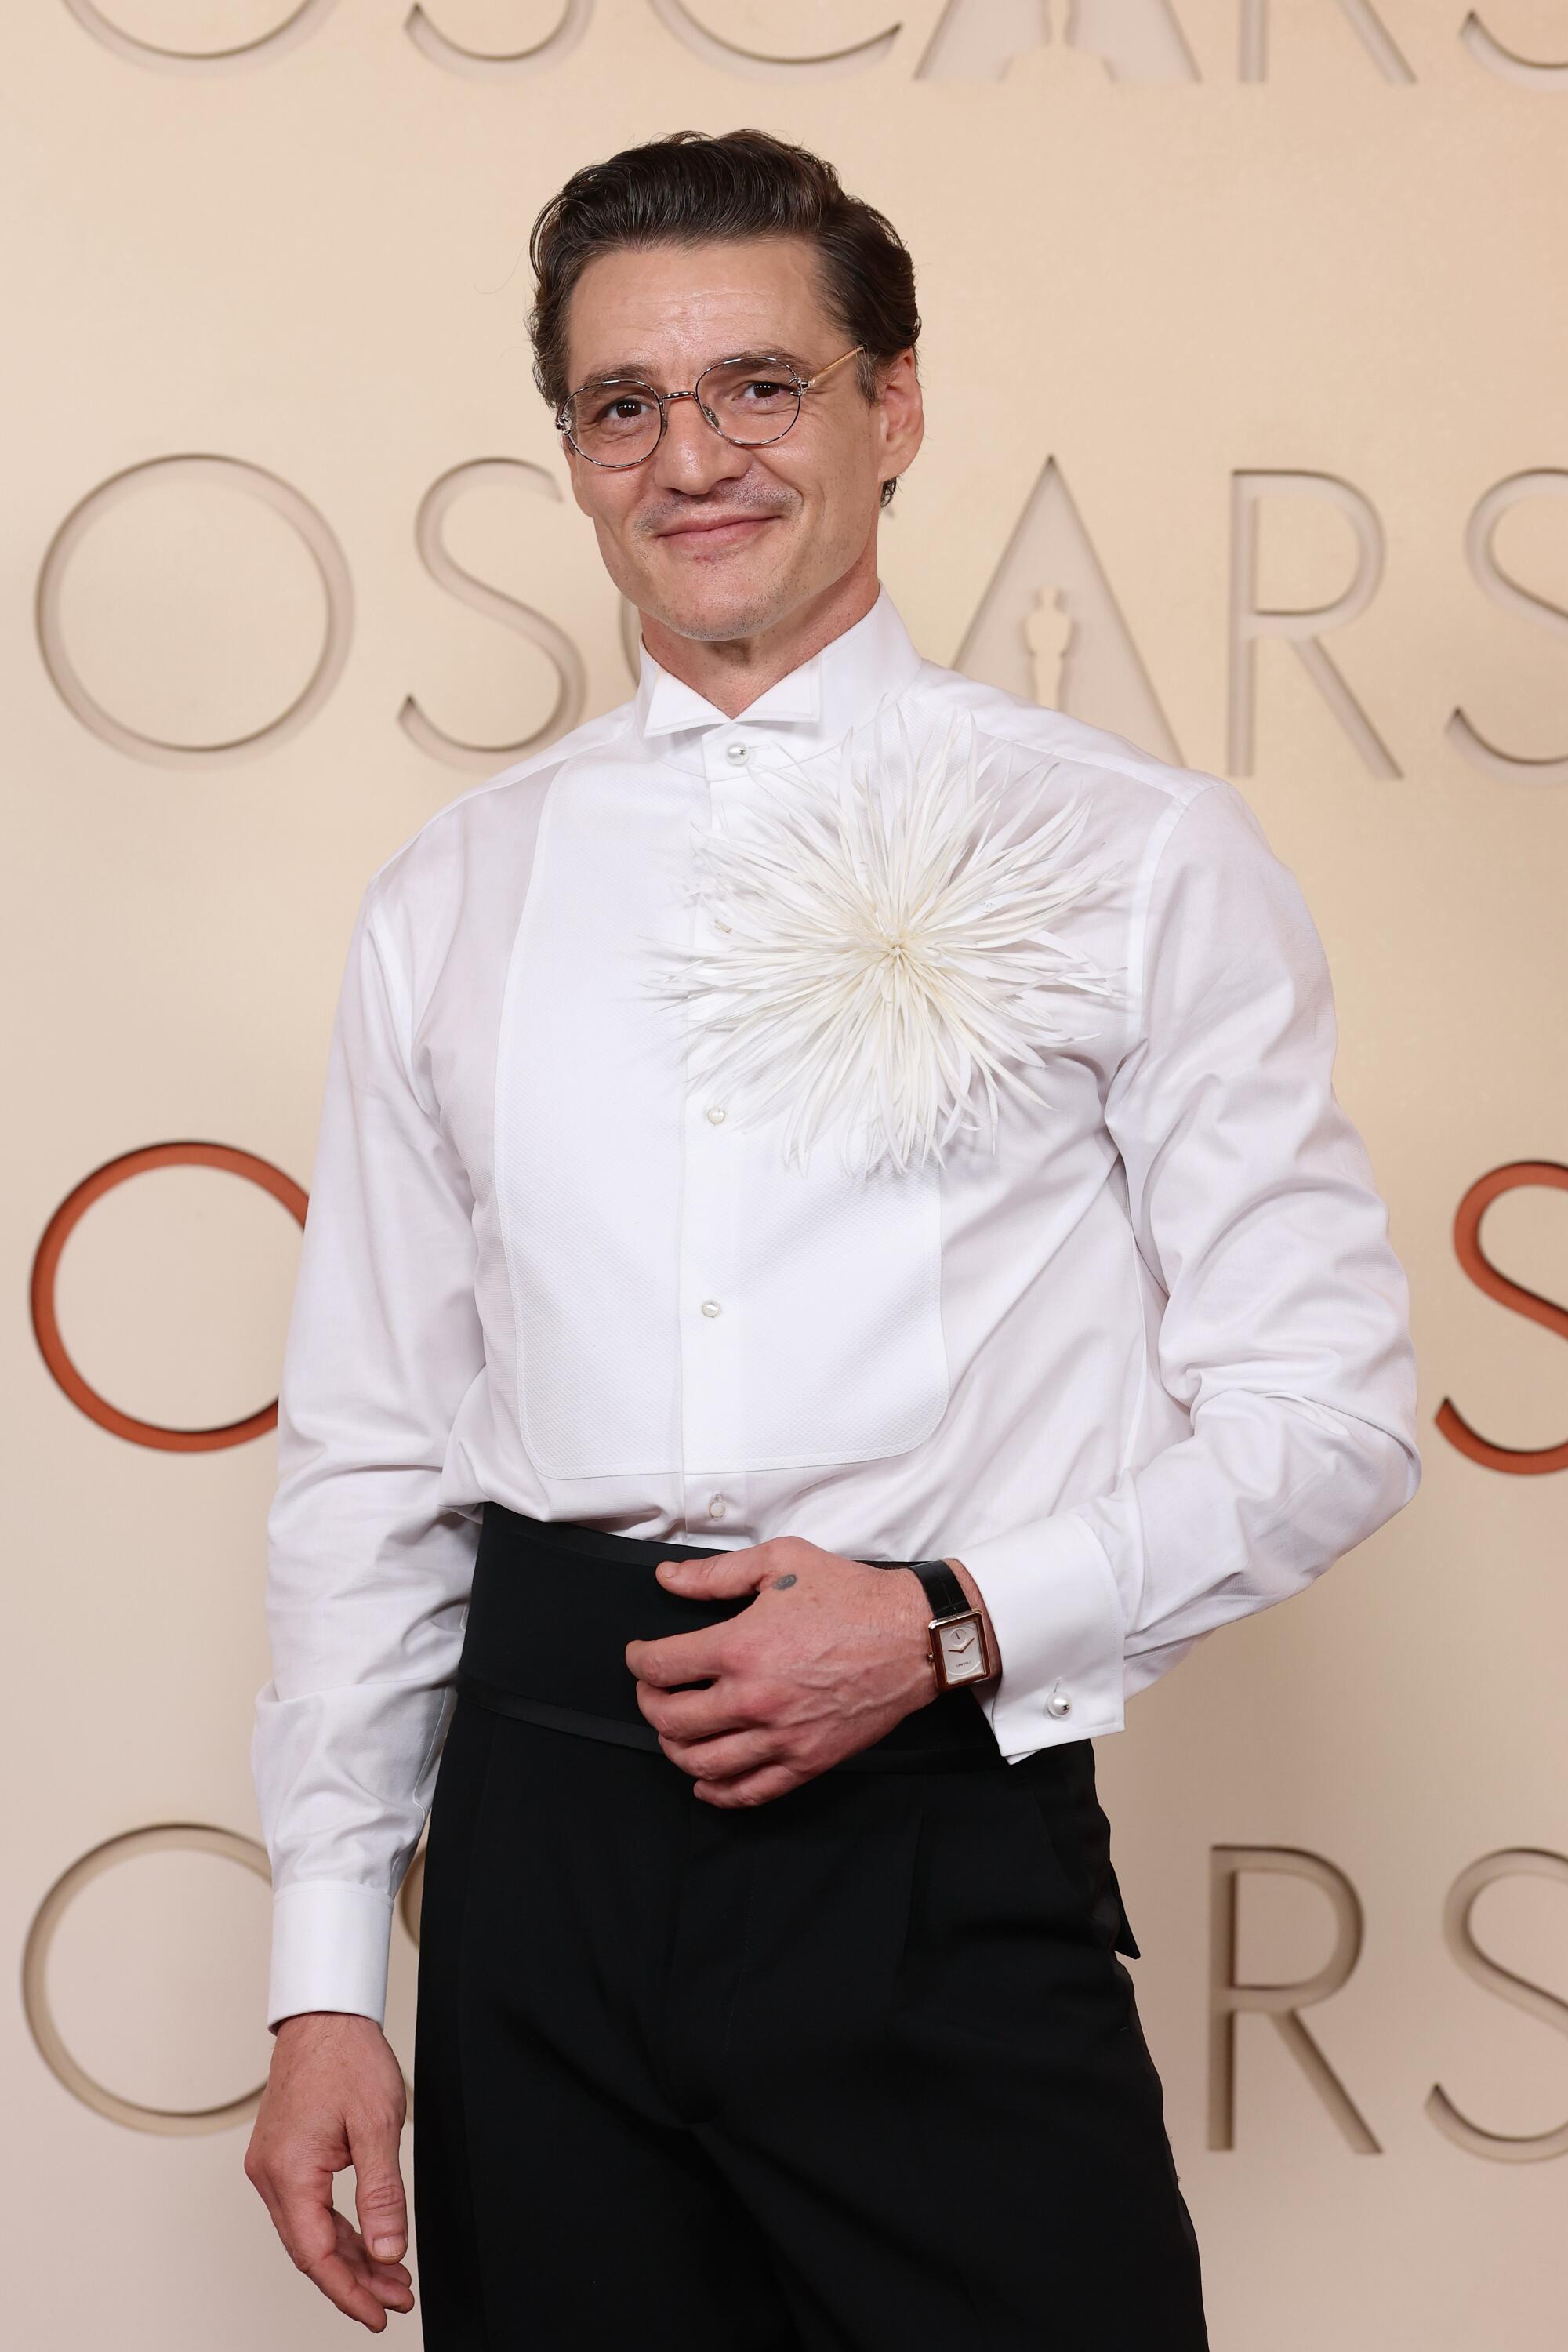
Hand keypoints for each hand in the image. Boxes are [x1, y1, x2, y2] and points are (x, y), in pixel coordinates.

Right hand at [244, 2011, 414, 2331]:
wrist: (325, 2015)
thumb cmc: (347, 2058)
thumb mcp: (377, 2125)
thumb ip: (382, 2194)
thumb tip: (387, 2251)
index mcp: (288, 2172)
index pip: (317, 2254)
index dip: (348, 2292)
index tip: (378, 2315)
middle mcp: (270, 2175)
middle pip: (312, 2249)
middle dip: (355, 2280)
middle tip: (396, 2299)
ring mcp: (273, 2167)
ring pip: (310, 2232)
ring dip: (350, 2258)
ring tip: (392, 2278)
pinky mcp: (283, 2158)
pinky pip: (309, 2209)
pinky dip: (339, 2229)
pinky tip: (367, 2243)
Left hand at [624, 1537, 993, 1807]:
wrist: (912, 1636)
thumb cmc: (850, 1595)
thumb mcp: (781, 1562)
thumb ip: (716, 1574)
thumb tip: (667, 1578)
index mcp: (741, 1647)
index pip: (661, 1666)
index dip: (638, 1661)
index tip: (639, 1656)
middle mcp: (754, 1698)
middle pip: (670, 1721)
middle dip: (649, 1704)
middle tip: (653, 1689)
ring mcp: (780, 1737)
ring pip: (701, 1763)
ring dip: (674, 1749)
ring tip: (674, 1730)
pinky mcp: (806, 1761)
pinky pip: (749, 1791)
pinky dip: (717, 1792)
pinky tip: (705, 1782)